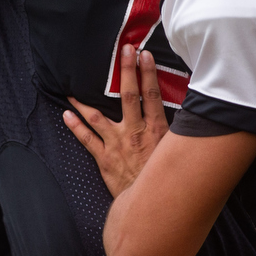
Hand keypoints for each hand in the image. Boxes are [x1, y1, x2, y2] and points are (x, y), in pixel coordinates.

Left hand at [63, 45, 169, 196]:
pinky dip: (75, 126)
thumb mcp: (174, 152)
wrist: (152, 205)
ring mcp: (117, 144)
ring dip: (85, 100)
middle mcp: (134, 133)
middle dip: (125, 71)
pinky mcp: (104, 158)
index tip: (144, 54)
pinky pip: (86, 140)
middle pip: (128, 96)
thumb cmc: (163, 177)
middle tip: (121, 50)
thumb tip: (188, 114)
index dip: (148, 73)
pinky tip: (66, 114)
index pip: (151, 95)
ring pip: (98, 116)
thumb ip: (176, 132)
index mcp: (155, 130)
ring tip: (74, 86)